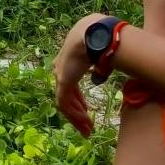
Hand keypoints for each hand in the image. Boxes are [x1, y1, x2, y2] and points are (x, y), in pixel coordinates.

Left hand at [54, 13, 110, 136]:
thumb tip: (99, 77)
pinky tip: (84, 123)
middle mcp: (61, 68)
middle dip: (77, 111)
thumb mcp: (101, 56)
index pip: (70, 84)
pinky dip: (74, 115)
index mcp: (70, 60)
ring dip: (76, 118)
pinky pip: (65, 103)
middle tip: (86, 125)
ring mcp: (61, 74)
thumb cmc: (103, 40)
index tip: (86, 108)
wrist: (96, 33)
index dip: (78, 98)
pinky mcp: (63, 81)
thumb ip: (100, 68)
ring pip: (65, 103)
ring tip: (87, 130)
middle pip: (67, 95)